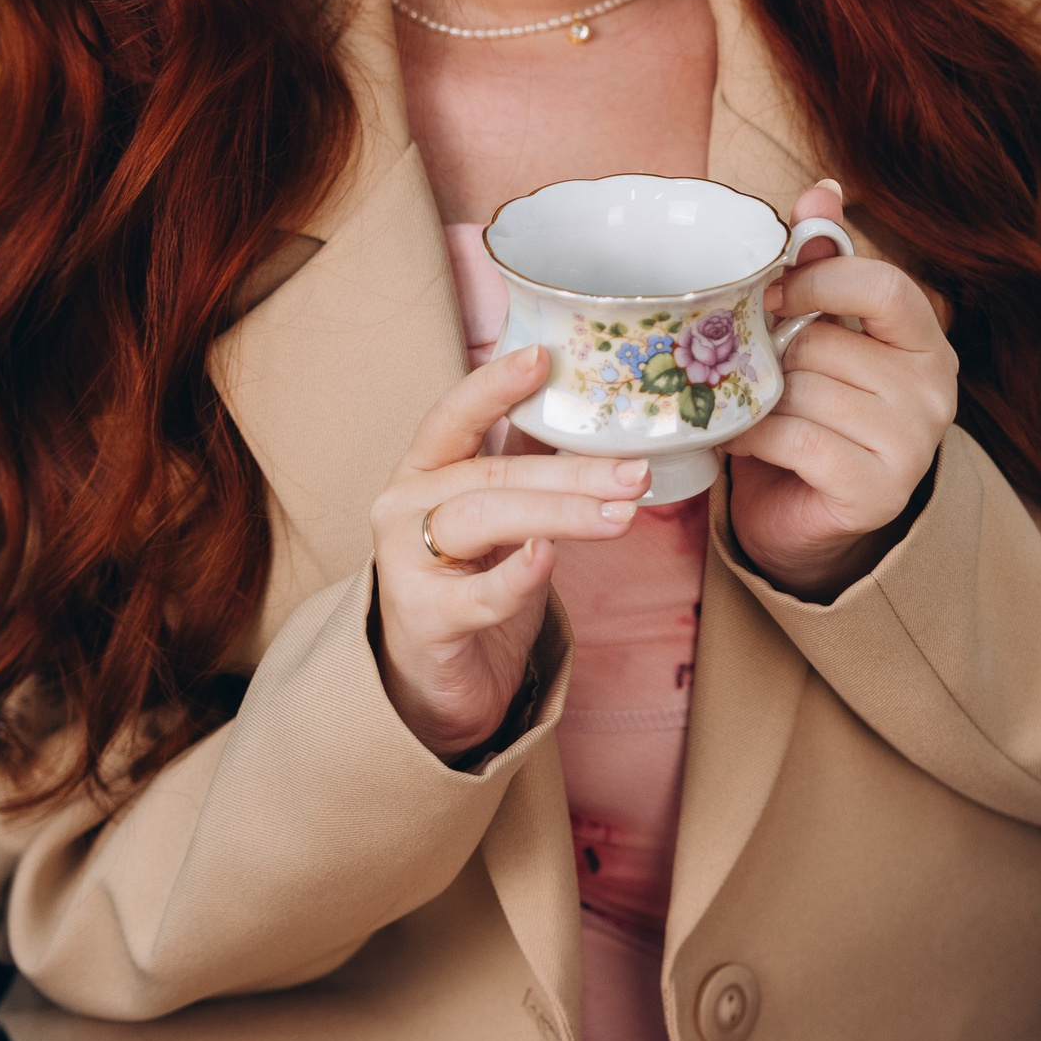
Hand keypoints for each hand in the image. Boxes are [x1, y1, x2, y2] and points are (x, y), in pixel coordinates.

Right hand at [368, 347, 649, 759]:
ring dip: (561, 514)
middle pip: (492, 472)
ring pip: (486, 520)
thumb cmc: (471, 584)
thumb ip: (525, 459)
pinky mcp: (424, 620)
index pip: (453, 416)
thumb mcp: (500, 512)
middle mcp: (404, 507)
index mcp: (424, 471)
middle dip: (572, 470)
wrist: (434, 684)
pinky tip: (549, 558)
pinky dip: (516, 575)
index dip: (494, 385)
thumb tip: (585, 401)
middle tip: (636, 471)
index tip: (544, 357)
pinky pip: (476, 595)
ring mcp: (406, 564)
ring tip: (623, 514)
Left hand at [726, 182, 957, 600]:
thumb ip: (824, 263)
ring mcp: (913, 446)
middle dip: (775, 357)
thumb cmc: (812, 415)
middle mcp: (936, 391)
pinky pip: (795, 440)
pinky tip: (746, 442)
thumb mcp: (820, 333)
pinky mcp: (877, 491)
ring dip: (760, 401)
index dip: (816, 280)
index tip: (770, 294)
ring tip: (751, 410)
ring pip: (806, 392)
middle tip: (754, 374)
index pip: (883, 286)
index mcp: (927, 341)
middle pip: (828, 343)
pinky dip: (755, 438)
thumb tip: (823, 190)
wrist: (808, 520)